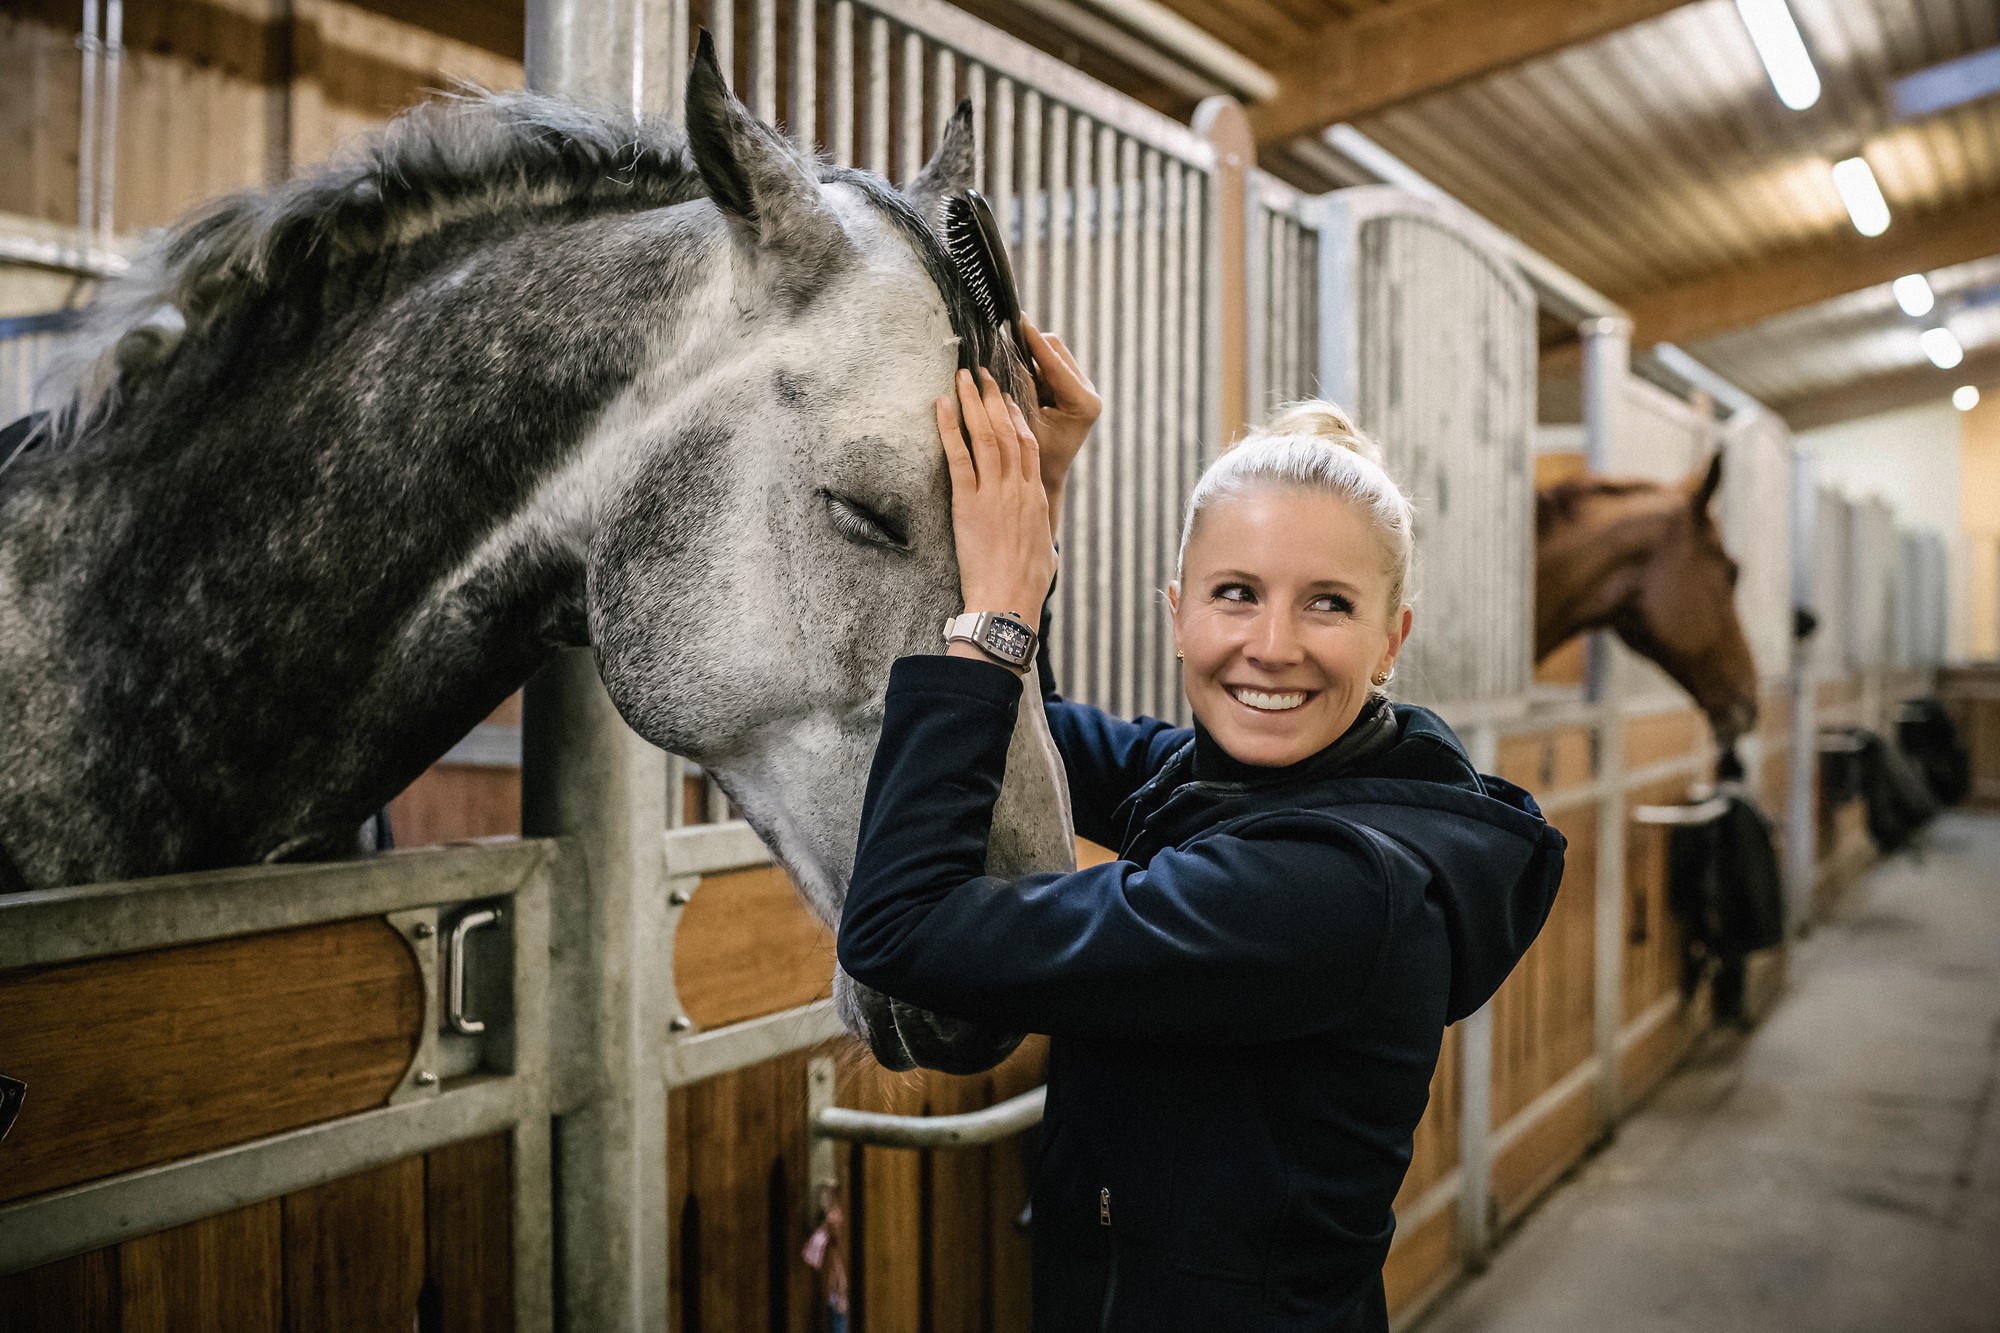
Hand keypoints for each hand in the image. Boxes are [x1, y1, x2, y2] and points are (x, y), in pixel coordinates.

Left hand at [937, 368, 1056, 650]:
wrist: (1009, 602)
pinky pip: (959, 456)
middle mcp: (1018, 488)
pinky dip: (948, 427)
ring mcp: (994, 492)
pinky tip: (941, 406)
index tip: (1006, 398)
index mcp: (1036, 498)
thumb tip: (1044, 540)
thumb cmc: (1026, 586)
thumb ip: (1042, 536)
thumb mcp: (1044, 554)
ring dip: (972, 402)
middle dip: (994, 398)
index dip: (1016, 417)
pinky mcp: (969, 503)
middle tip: (982, 373)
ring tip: (962, 376)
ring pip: (985, 435)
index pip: (1029, 445)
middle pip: (1008, 430)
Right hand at [1021, 318, 1098, 531]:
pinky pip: (1049, 365)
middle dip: (1031, 344)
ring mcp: (1082, 390)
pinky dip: (1032, 365)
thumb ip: (1021, 389)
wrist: (1045, 478)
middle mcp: (1089, 393)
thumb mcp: (1024, 422)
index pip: (1056, 363)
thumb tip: (1009, 355)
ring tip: (1006, 358)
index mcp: (1084, 403)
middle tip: (1003, 337)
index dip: (1034, 341)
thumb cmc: (1032, 458)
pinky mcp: (1072, 390)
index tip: (1019, 320)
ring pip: (1053, 355)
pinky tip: (1014, 371)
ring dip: (1030, 355)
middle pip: (1057, 351)